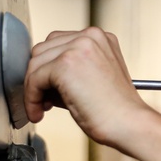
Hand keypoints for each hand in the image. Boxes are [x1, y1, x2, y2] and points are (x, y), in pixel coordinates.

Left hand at [23, 27, 150, 148]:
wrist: (128, 124)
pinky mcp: (66, 63)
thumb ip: (71, 69)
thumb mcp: (94, 78)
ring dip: (33, 87)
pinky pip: (34, 78)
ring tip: (42, 107)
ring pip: (35, 63)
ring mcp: (78, 47)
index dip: (49, 67)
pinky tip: (39, 112)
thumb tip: (40, 76)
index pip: (59, 43)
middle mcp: (90, 36)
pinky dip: (31, 98)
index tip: (48, 88)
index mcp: (100, 37)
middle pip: (43, 49)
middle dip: (38, 75)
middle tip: (43, 99)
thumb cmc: (116, 110)